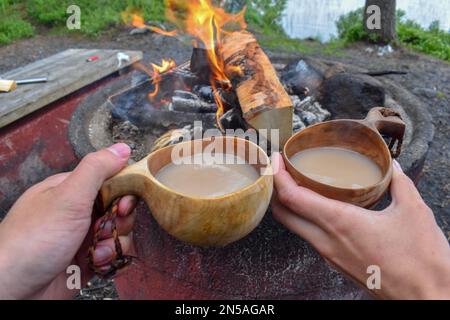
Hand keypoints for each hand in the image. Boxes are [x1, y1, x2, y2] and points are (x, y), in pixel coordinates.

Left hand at [0, 144, 136, 298]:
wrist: (15, 292)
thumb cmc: (33, 241)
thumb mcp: (67, 198)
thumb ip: (96, 170)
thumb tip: (121, 148)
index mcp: (70, 191)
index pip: (110, 181)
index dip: (123, 193)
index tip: (123, 205)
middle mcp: (77, 213)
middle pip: (118, 209)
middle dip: (119, 222)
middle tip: (105, 230)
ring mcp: (82, 237)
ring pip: (118, 234)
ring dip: (113, 245)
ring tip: (95, 253)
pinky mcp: (87, 260)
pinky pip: (112, 255)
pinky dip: (109, 261)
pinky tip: (96, 265)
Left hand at [271, 153, 449, 299]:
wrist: (427, 298)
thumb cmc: (421, 259)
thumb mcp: (413, 211)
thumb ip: (399, 183)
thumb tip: (392, 166)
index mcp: (339, 222)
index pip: (292, 198)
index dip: (278, 177)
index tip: (276, 160)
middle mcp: (326, 241)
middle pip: (283, 214)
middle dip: (276, 190)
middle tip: (282, 170)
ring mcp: (329, 256)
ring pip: (295, 227)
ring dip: (290, 205)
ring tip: (299, 184)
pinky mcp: (336, 264)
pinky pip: (310, 238)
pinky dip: (305, 219)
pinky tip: (320, 208)